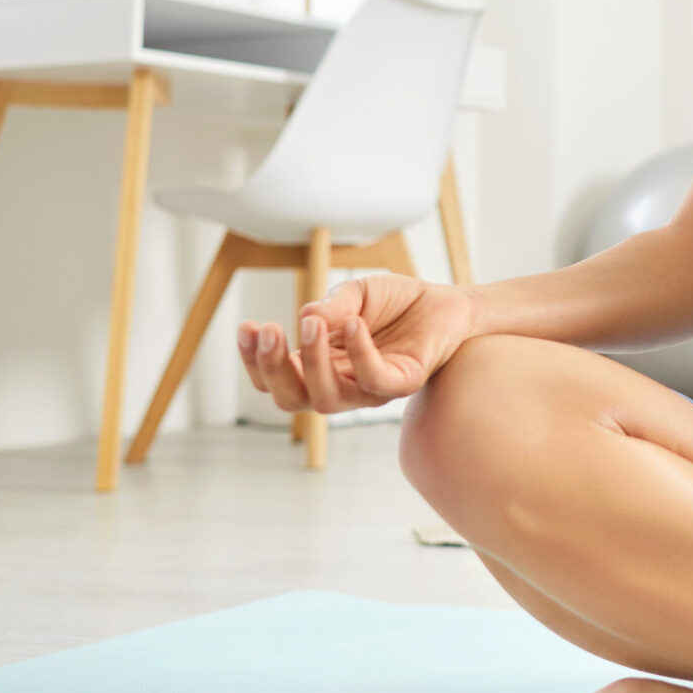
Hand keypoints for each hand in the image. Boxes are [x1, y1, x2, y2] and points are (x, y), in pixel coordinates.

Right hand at [237, 273, 475, 415]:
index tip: (246, 326)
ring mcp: (370, 389)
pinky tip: (354, 323)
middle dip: (272, 368)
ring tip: (311, 324)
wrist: (446, 303)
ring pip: (327, 398)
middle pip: (291, 399)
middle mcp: (340, 383)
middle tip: (267, 329)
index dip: (254, 359)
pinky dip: (361, 354)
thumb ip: (332, 305)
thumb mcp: (356, 294)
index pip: (275, 378)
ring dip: (312, 362)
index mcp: (319, 365)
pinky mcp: (402, 383)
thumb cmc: (396, 303)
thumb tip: (307, 315)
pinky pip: (375, 381)